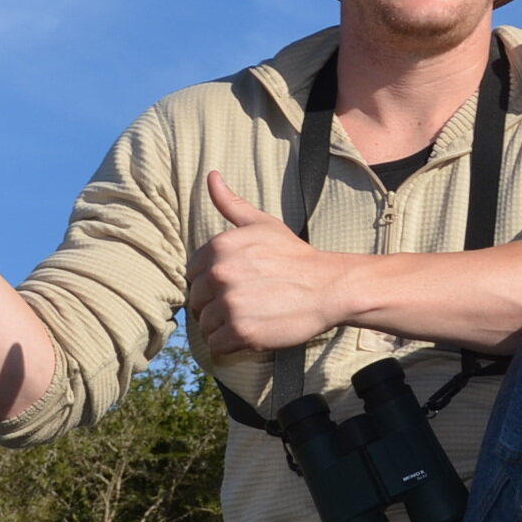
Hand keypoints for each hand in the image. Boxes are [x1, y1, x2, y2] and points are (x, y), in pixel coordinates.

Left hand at [186, 172, 348, 355]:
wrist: (329, 287)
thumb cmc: (295, 256)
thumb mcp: (263, 224)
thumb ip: (232, 204)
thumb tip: (211, 176)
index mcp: (219, 247)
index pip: (192, 274)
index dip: (211, 282)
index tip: (235, 284)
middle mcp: (220, 274)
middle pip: (196, 301)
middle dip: (216, 305)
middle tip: (245, 303)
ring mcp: (230, 304)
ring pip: (205, 325)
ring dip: (224, 326)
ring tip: (251, 317)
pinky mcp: (241, 331)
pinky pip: (217, 345)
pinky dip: (232, 344)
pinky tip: (252, 332)